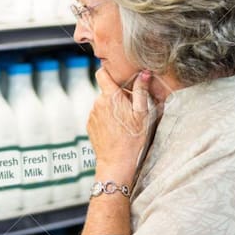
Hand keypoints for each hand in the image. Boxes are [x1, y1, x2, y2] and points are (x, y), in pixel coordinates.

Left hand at [88, 68, 153, 182]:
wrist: (116, 162)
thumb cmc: (133, 138)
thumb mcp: (142, 114)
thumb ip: (141, 91)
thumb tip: (144, 73)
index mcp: (110, 97)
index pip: (102, 73)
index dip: (109, 72)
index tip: (120, 78)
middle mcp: (98, 103)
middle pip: (106, 90)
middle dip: (117, 95)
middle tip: (130, 107)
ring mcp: (92, 114)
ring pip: (103, 103)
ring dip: (112, 107)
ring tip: (124, 121)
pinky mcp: (90, 125)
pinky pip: (99, 115)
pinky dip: (106, 117)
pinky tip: (116, 129)